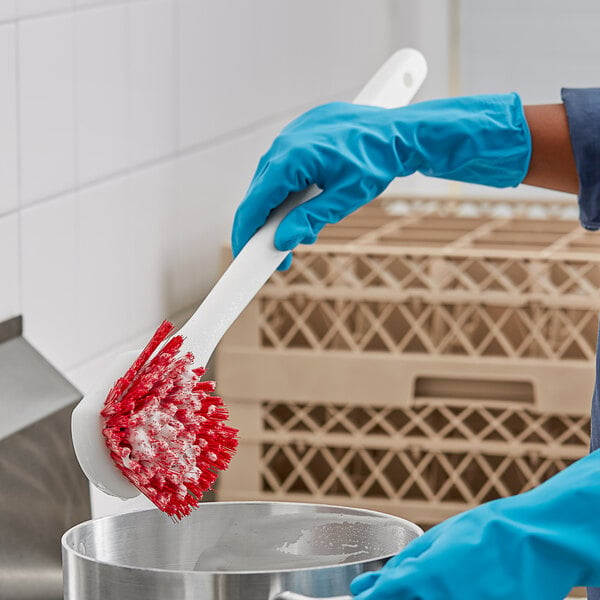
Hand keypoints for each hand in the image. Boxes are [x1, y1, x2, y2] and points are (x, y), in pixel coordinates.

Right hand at [231, 94, 530, 268]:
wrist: (402, 132)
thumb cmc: (380, 160)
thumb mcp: (345, 199)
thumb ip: (310, 219)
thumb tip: (282, 240)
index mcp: (294, 156)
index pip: (256, 200)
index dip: (246, 231)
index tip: (244, 254)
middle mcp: (286, 141)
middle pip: (260, 192)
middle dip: (264, 227)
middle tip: (279, 257)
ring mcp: (292, 133)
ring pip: (270, 180)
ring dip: (277, 209)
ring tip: (300, 231)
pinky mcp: (301, 133)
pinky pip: (283, 166)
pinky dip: (287, 190)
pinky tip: (302, 206)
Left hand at [351, 450, 599, 599]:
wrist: (537, 541)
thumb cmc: (484, 532)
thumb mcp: (438, 538)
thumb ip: (403, 566)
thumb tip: (366, 586)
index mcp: (427, 574)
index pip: (384, 597)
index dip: (370, 599)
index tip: (364, 598)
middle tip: (406, 589)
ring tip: (440, 585)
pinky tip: (457, 592)